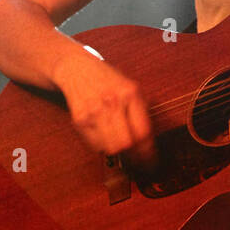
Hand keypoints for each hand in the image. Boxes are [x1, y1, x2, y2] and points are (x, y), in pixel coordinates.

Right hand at [53, 45, 155, 162]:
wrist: (77, 69)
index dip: (148, 151)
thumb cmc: (108, 80)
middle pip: (126, 144)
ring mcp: (94, 112)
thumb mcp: (131, 87)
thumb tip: (150, 141)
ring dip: (118, 152)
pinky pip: (95, 145)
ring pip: (110, 148)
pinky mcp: (79, 120)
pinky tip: (106, 137)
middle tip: (138, 160)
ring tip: (122, 148)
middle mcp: (112, 102)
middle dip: (134, 156)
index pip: (142, 131)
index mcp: (130, 93)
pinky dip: (103, 147)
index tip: (151, 159)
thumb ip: (142, 110)